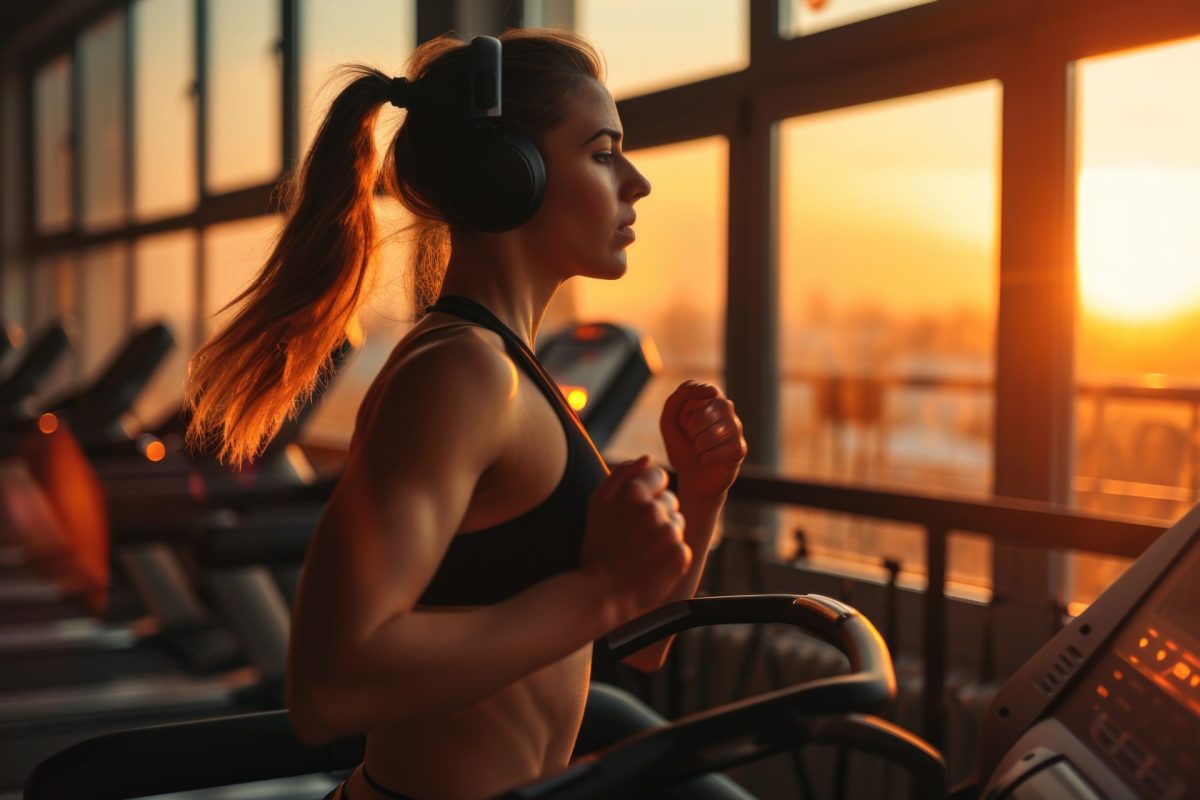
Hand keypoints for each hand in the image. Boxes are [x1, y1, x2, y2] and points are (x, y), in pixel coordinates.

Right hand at [581, 456, 691, 625]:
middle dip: (656, 513)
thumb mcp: (598, 504)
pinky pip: (682, 546)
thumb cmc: (599, 547)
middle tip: (635, 536)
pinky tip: (652, 564)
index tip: (634, 512)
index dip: (646, 492)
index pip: (658, 475)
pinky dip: (670, 555)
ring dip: (664, 533)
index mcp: (634, 493)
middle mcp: (654, 509)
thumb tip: (647, 458)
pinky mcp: (681, 555)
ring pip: (677, 522)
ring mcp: (669, 533)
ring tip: (643, 551)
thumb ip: (621, 474)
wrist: (602, 593)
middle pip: (670, 500)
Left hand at [660, 381, 746, 499]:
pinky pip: (718, 451)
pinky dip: (705, 459)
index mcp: (709, 396)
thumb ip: (681, 396)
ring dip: (697, 447)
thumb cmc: (681, 444)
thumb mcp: (670, 418)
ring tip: (699, 450)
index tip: (684, 423)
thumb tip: (711, 390)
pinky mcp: (740, 448)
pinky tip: (707, 460)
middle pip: (699, 418)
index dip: (683, 414)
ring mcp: (736, 427)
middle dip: (689, 433)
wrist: (691, 476)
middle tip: (692, 439)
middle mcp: (726, 407)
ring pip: (710, 435)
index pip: (694, 393)